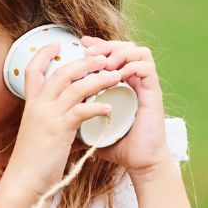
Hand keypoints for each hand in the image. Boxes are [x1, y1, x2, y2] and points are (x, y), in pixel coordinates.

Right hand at [3, 43, 124, 197]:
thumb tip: (67, 113)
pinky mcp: (59, 131)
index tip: (57, 43)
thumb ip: (50, 118)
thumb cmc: (33, 160)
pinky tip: (109, 108)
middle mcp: (38, 106)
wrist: (23, 182)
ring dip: (98, 79)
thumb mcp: (37, 132)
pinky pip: (81, 111)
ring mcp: (48, 117)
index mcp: (32, 104)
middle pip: (62, 71)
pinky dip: (96, 107)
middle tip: (104, 57)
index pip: (34, 69)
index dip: (44, 53)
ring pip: (75, 87)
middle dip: (85, 61)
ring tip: (116, 77)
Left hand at [81, 36, 175, 180]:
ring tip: (103, 62)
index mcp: (120, 84)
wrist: (139, 164)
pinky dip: (131, 66)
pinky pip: (146, 68)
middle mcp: (134, 81)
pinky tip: (117, 74)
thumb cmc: (119, 147)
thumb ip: (78, 117)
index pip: (111, 53)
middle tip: (88, 50)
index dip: (97, 45)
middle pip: (125, 46)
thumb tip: (54, 115)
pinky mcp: (153, 94)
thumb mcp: (92, 126)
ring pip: (138, 52)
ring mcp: (145, 86)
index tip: (80, 44)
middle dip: (106, 44)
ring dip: (119, 52)